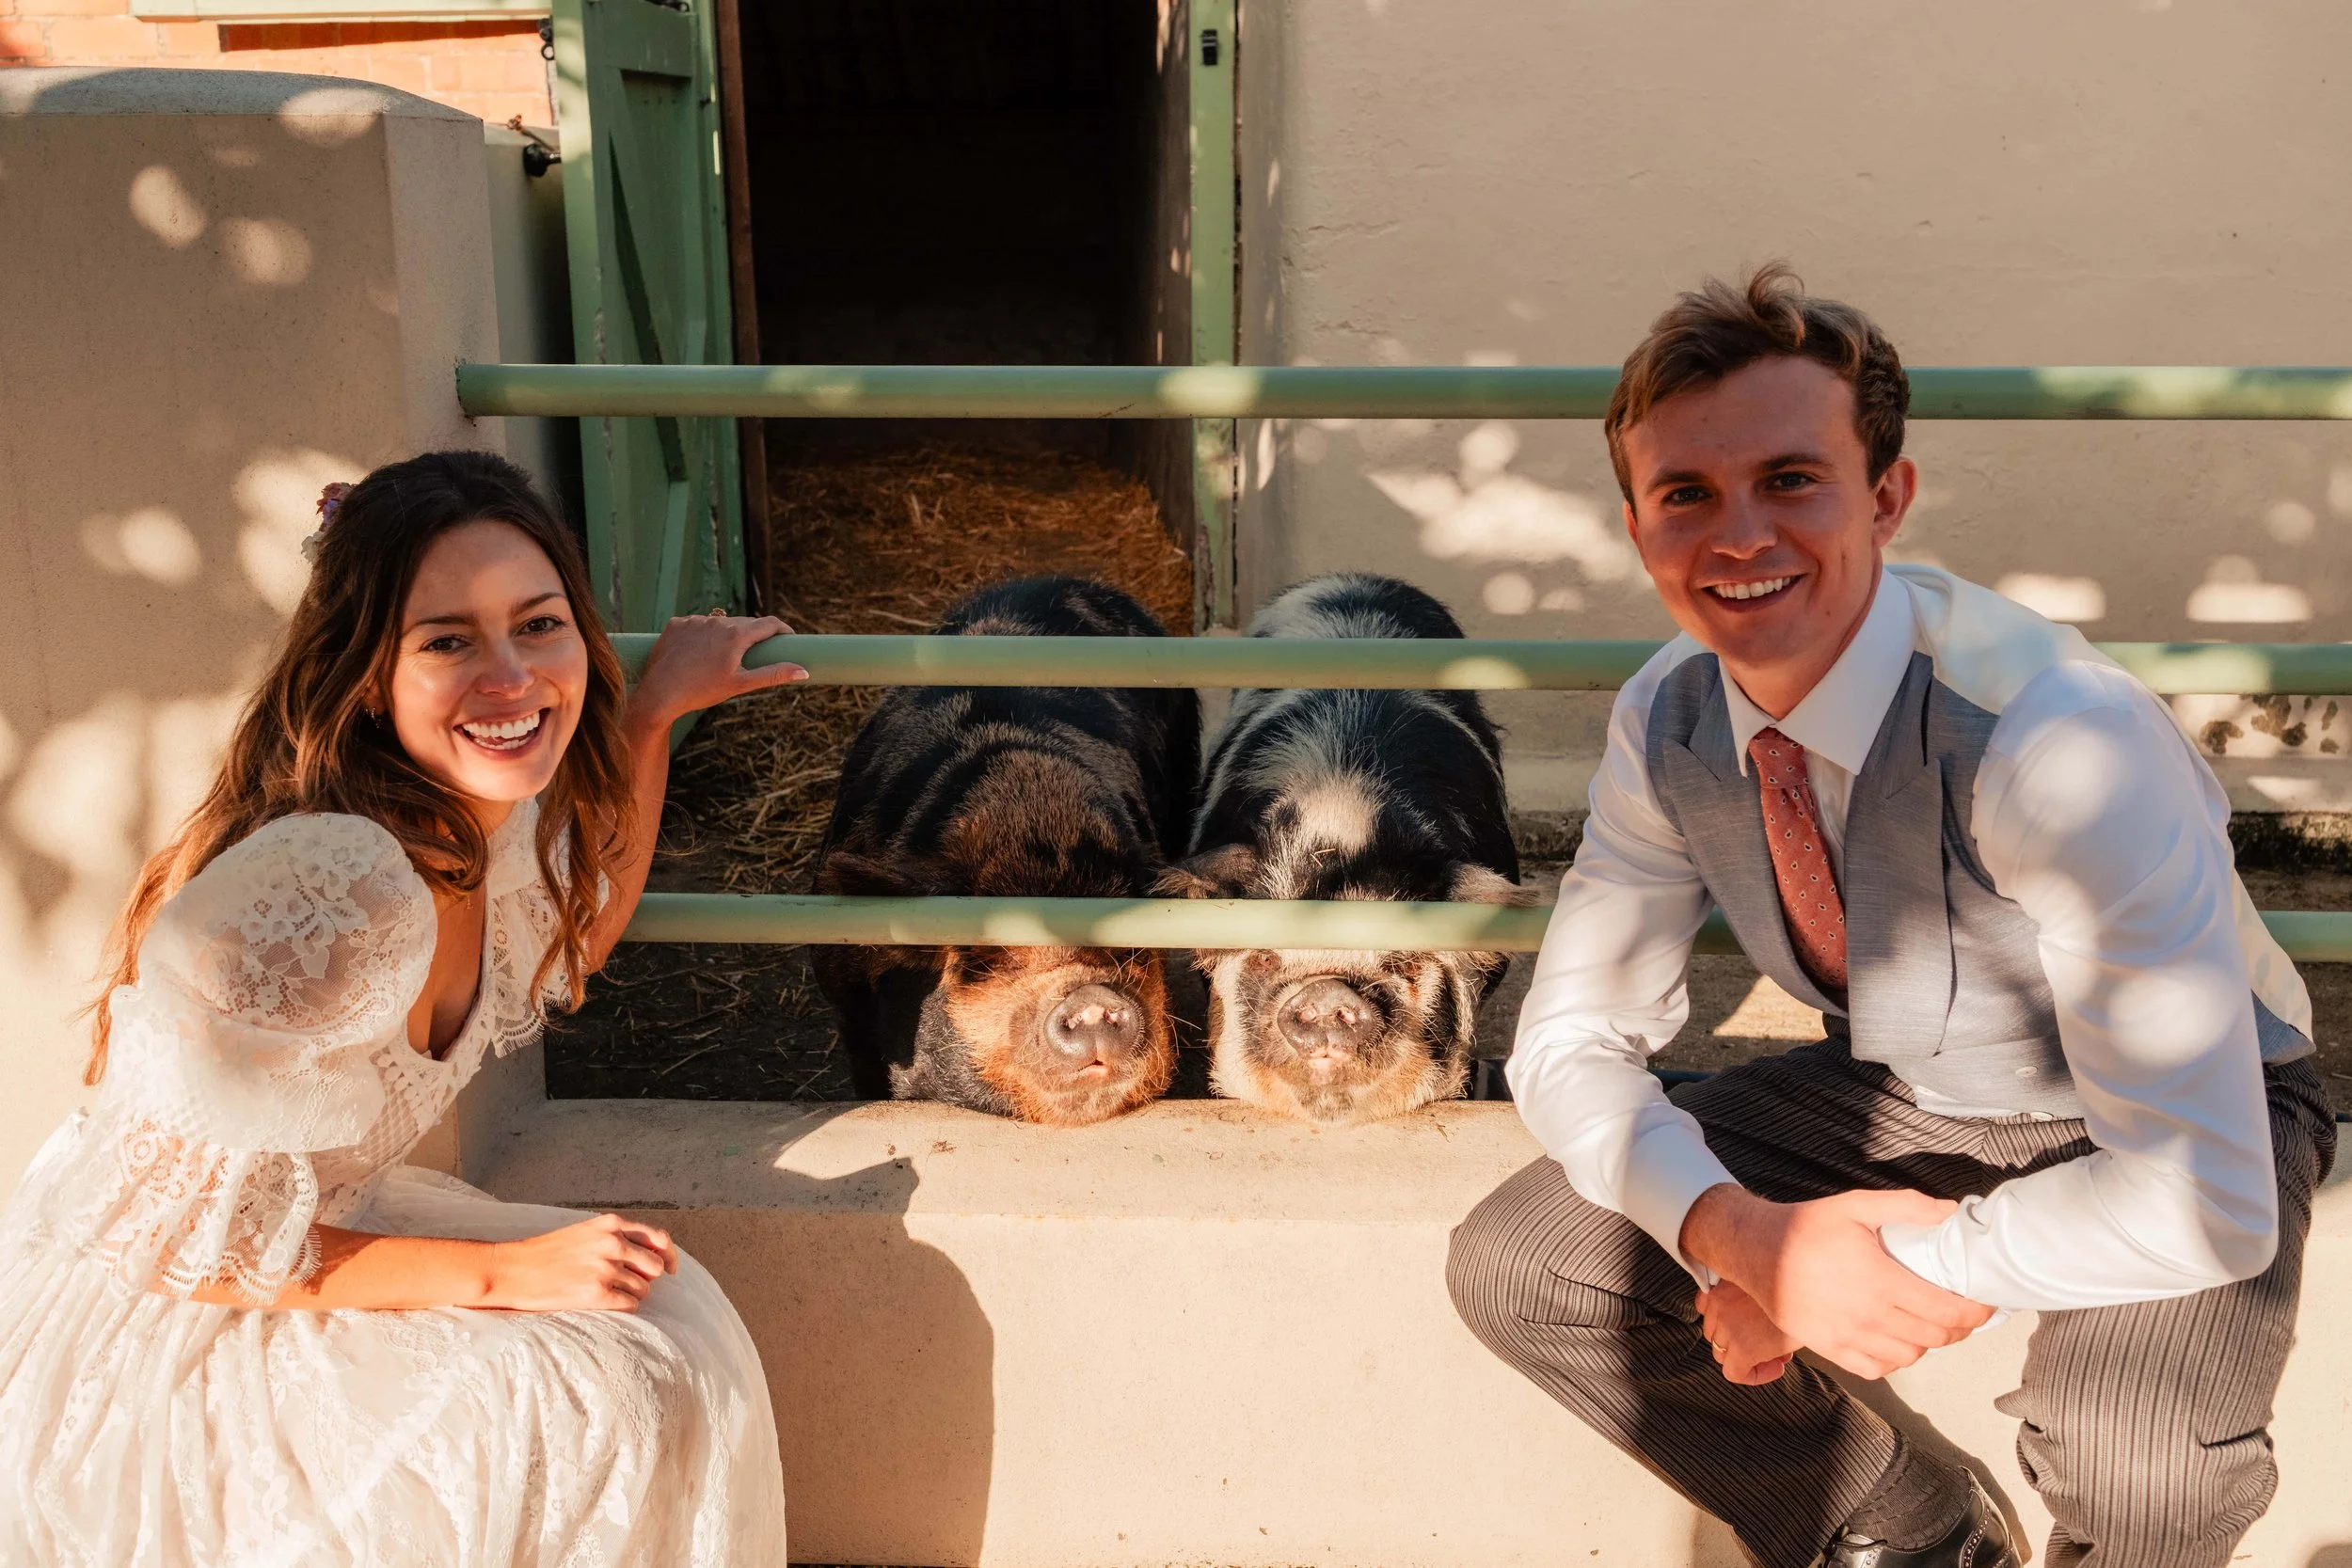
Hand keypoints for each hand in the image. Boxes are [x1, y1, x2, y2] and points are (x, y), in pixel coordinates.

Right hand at [481, 1213, 678, 1311]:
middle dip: (646, 1278)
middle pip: (655, 1267)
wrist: (512, 1269)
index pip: (659, 1239)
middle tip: (627, 1285)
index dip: (669, 1256)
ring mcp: (606, 1269)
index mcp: (611, 1225)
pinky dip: (623, 1308)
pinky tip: (605, 1304)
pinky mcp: (596, 1293)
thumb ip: (616, 1238)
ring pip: (643, 1290)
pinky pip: (630, 1305)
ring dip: (631, 1295)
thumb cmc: (547, 1253)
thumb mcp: (585, 1232)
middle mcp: (613, 1243)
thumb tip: (651, 1256)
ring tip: (607, 1294)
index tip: (671, 1269)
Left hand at [626, 611, 806, 733]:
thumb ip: (773, 674)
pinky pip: (696, 626)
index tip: (788, 638)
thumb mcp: (741, 684)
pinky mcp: (676, 625)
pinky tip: (697, 653)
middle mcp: (717, 621)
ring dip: (726, 635)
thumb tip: (803, 671)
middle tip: (756, 654)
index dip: (783, 630)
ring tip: (721, 659)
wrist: (660, 694)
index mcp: (737, 634)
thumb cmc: (702, 691)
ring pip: (719, 624)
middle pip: (745, 623)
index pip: (769, 623)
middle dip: (753, 636)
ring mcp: (694, 621)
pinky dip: (702, 636)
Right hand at [1680, 1184, 1992, 1379]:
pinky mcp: (1830, 1348)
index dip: (1975, 1312)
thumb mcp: (1856, 1206)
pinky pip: (1877, 1369)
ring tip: (1931, 1326)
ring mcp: (1848, 1336)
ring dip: (1929, 1344)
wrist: (1755, 1251)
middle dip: (1959, 1329)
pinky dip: (1896, 1360)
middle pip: (1934, 1337)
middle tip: (1964, 1315)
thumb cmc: (1806, 1227)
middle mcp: (1868, 1314)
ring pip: (1909, 1355)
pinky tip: (1898, 1341)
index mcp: (1880, 1279)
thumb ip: (1906, 1208)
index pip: (1946, 1310)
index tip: (1985, 1305)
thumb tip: (1950, 1211)